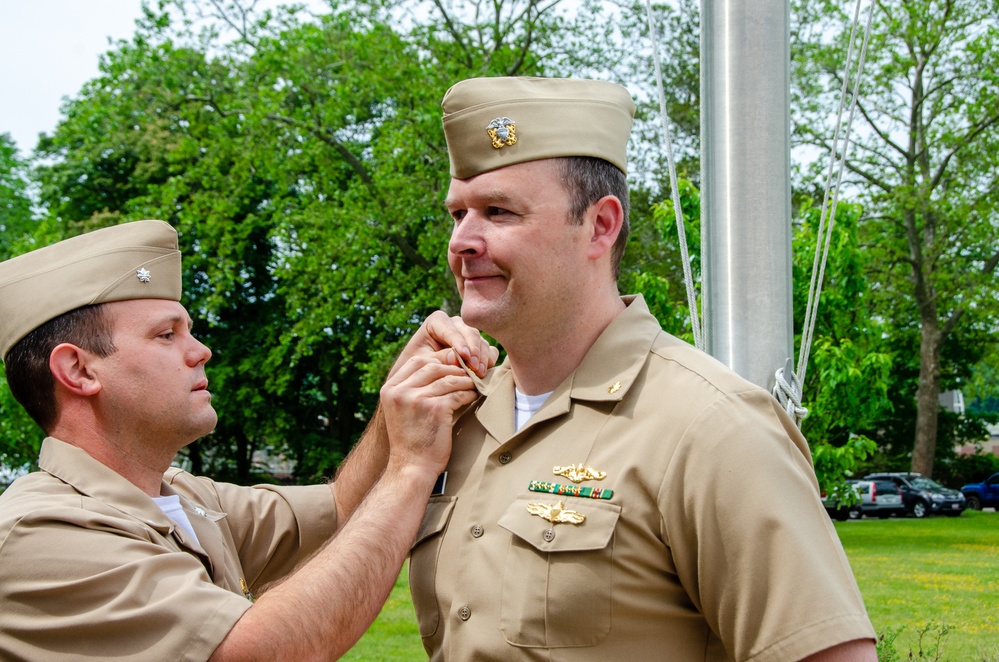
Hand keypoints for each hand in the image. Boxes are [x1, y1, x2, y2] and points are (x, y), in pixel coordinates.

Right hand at [379, 350, 477, 475]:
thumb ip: (412, 389)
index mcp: (390, 389)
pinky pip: (458, 393)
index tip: (451, 367)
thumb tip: (438, 367)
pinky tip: (473, 396)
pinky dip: (469, 392)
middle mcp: (401, 391)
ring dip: (464, 380)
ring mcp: (417, 399)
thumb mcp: (402, 410)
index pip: (416, 361)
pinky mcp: (436, 409)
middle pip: (433, 366)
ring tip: (473, 385)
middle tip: (467, 374)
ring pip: (448, 378)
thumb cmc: (412, 440)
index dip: (437, 361)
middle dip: (453, 369)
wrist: (412, 468)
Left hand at [390, 311, 498, 378]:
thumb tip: (457, 359)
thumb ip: (439, 359)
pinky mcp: (479, 348)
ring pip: (481, 341)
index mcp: (437, 322)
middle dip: (474, 350)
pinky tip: (484, 373)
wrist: (420, 379)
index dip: (459, 342)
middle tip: (475, 368)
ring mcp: (468, 336)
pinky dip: (489, 361)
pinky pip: (489, 350)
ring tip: (479, 373)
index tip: (465, 356)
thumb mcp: (423, 363)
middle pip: (470, 332)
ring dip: (483, 358)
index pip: (451, 329)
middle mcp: (455, 324)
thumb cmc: (417, 368)